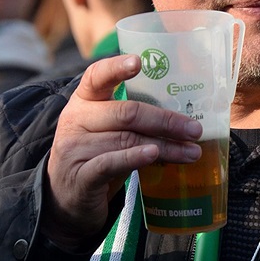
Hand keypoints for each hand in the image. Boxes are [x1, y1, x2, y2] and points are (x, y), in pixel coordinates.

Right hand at [43, 55, 202, 249]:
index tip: (139, 61)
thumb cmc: (95, 156)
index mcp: (83, 101)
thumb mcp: (106, 131)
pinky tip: (155, 155)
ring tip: (191, 152)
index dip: (117, 67)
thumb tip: (183, 117)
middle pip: (126, 113)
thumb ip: (132, 119)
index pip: (97, 76)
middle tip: (194, 129)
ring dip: (165, 146)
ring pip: (127, 140)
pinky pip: (112, 163)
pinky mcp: (81, 177)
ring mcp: (75, 149)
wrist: (65, 199)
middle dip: (165, 120)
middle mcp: (76, 120)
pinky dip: (135, 158)